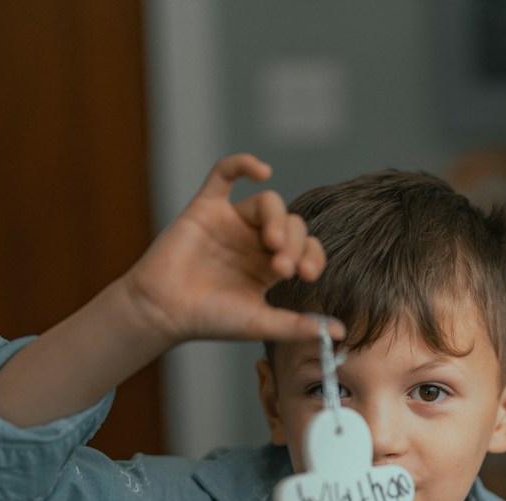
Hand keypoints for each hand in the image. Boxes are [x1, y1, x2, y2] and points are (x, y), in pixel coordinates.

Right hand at [122, 153, 341, 346]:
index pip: (306, 248)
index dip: (313, 256)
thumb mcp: (261, 323)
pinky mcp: (206, 207)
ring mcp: (232, 222)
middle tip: (283, 267)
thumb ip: (299, 325)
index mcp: (270, 266)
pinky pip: (225, 173)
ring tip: (273, 243)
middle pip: (291, 224)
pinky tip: (261, 171)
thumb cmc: (210, 320)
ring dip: (277, 218)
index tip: (307, 275)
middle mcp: (254, 241)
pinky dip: (242, 164)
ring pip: (268, 202)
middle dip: (293, 244)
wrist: (164, 312)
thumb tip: (340, 331)